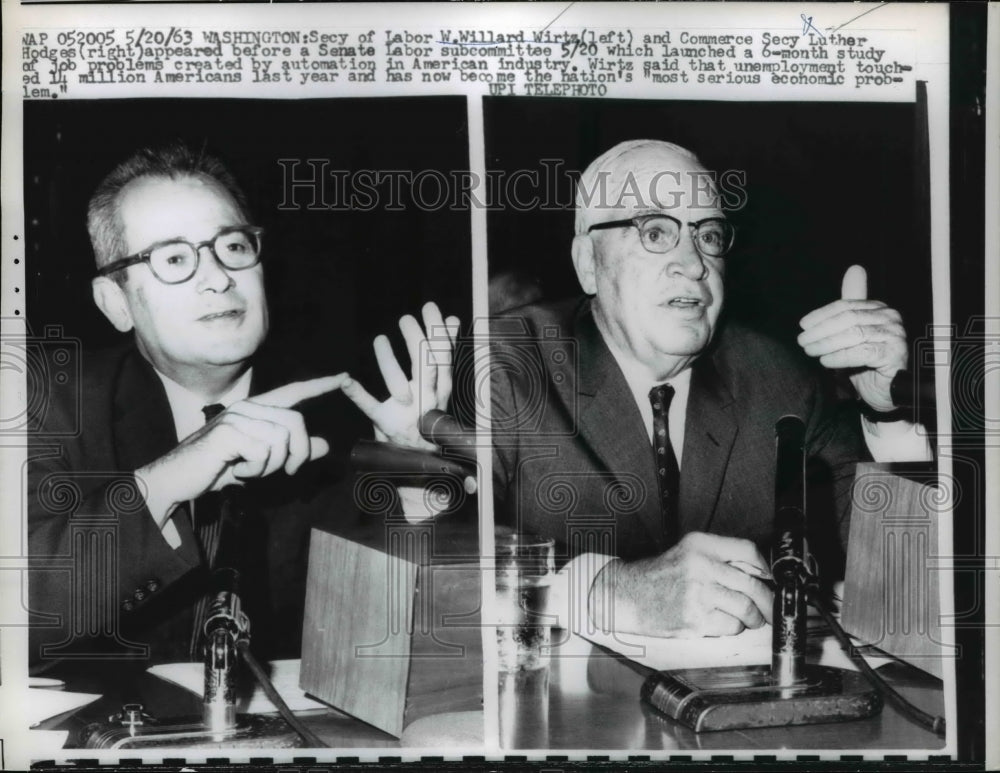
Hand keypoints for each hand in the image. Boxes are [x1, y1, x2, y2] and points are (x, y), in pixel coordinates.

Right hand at [137, 375, 347, 523]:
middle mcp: (247, 407)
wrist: (178, 480)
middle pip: (296, 422)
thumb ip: (292, 452)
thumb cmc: (218, 468)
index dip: (319, 385)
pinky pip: (264, 452)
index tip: (344, 377)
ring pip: (282, 439)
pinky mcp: (228, 432)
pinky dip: (255, 470)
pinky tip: (237, 471)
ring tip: (249, 470)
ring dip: (271, 466)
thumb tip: (324, 444)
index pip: (293, 392)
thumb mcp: (262, 461)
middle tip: (285, 471)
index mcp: (256, 410)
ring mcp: (237, 416)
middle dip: (298, 453)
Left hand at [342, 302, 458, 448]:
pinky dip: (357, 394)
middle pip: (426, 366)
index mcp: (442, 387)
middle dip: (417, 340)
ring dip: (389, 360)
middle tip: (405, 318)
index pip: (444, 355)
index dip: (438, 331)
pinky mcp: (386, 423)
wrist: (420, 456)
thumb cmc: (429, 412)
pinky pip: (370, 407)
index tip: (431, 308)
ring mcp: (407, 412)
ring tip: (380, 338)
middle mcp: (428, 399)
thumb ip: (445, 351)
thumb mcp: (440, 382)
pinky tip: (346, 381)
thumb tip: (452, 319)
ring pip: (401, 384)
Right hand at [589, 532, 772, 637]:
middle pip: (752, 584)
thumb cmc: (659, 576)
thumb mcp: (687, 553)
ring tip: (747, 618)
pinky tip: (721, 622)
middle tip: (770, 608)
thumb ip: (720, 557)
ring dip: (752, 618)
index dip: (766, 567)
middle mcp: (700, 566)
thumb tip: (760, 573)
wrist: (627, 596)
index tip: (771, 579)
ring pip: (745, 609)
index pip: (747, 551)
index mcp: (700, 545)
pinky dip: (732, 628)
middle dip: (768, 601)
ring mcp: (698, 594)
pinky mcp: (696, 620)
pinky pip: (730, 626)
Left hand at [797, 265, 907, 411]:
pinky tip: (825, 361)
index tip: (803, 325)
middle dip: (821, 329)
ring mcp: (895, 336)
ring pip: (853, 334)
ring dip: (826, 343)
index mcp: (879, 310)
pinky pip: (862, 352)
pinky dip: (840, 356)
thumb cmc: (865, 363)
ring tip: (810, 350)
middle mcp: (890, 319)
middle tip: (802, 340)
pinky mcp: (894, 354)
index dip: (822, 315)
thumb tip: (855, 269)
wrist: (883, 392)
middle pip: (848, 318)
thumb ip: (847, 308)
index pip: (846, 306)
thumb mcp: (852, 334)